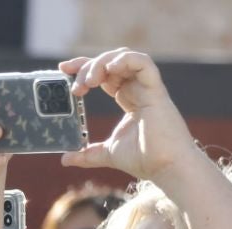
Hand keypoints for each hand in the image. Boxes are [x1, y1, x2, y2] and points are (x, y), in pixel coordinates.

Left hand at [59, 49, 197, 181]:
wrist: (166, 168)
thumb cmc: (145, 159)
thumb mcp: (107, 154)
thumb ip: (87, 154)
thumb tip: (65, 159)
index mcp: (128, 98)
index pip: (105, 74)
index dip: (84, 67)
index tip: (64, 69)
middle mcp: (137, 89)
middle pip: (111, 62)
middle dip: (89, 67)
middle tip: (77, 87)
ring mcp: (147, 88)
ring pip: (125, 58)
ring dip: (103, 63)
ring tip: (90, 81)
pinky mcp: (156, 91)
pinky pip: (144, 63)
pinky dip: (126, 60)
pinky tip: (110, 68)